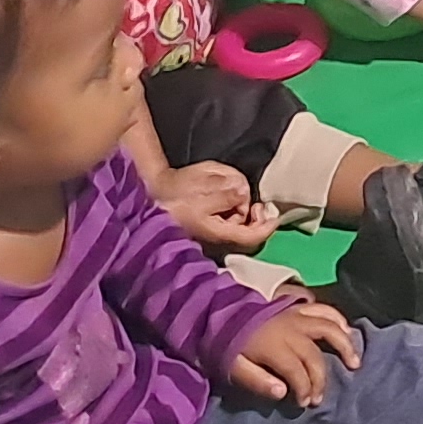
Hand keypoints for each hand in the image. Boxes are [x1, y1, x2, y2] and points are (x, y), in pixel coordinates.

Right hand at [151, 163, 275, 253]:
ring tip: (227, 186)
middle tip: (247, 195)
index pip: (253, 236)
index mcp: (220, 232)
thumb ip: (227, 194)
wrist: (151, 196)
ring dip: (239, 204)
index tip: (272, 209)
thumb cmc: (175, 196)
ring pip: (239, 221)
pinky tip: (219, 191)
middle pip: (249, 230)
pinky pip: (228, 217)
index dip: (268, 225)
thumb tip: (245, 193)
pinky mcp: (208, 225)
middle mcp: (219, 236)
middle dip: (252, 212)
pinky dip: (230, 203)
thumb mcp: (203, 192)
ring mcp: (213, 232)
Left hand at [226, 301, 360, 406]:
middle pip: (315, 356)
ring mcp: (296, 314)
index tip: (305, 403)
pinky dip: (338, 319)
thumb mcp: (232, 367)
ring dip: (345, 345)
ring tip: (354, 363)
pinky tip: (345, 331)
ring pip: (330, 327)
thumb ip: (257, 381)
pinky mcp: (297, 305)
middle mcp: (291, 329)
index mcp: (274, 346)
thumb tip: (283, 393)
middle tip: (319, 397)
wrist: (215, 310)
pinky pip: (324, 308)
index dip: (306, 389)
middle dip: (320, 379)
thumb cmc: (223, 343)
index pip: (299, 372)